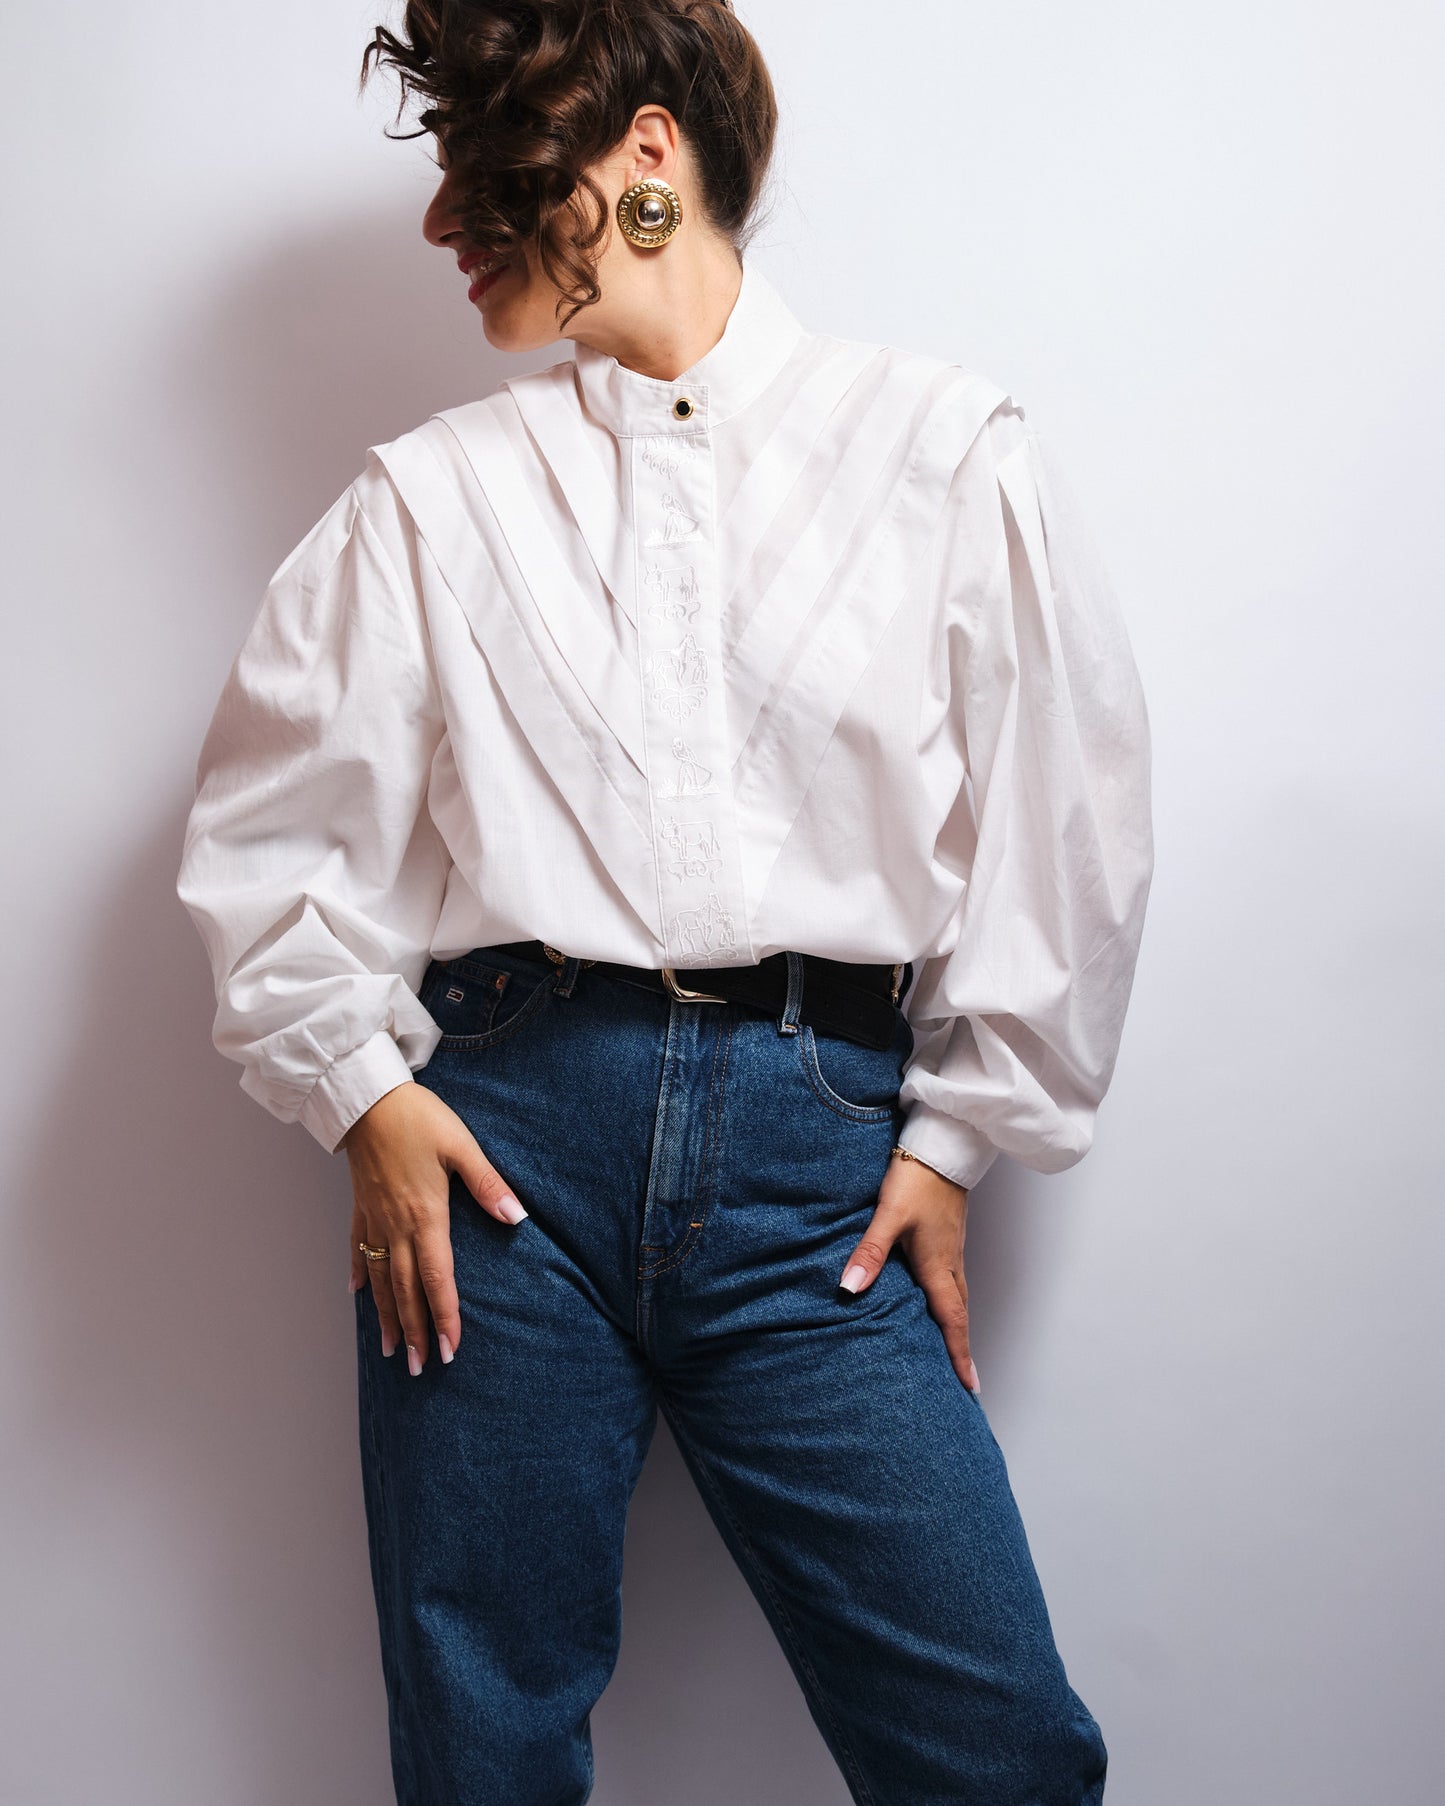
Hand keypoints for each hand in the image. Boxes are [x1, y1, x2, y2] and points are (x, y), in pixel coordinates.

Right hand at [342, 1080, 528, 1375]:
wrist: (367, 1099)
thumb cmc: (418, 1119)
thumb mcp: (462, 1146)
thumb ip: (488, 1185)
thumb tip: (516, 1217)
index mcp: (426, 1216)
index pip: (436, 1278)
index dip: (444, 1315)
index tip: (449, 1349)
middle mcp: (397, 1226)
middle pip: (405, 1290)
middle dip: (416, 1331)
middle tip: (421, 1368)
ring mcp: (374, 1219)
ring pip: (379, 1279)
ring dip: (387, 1317)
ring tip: (392, 1350)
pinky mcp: (360, 1207)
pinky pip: (357, 1249)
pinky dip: (359, 1275)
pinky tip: (357, 1295)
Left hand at [837, 1152, 979, 1394]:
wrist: (942, 1146)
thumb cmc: (917, 1180)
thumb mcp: (888, 1216)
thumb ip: (869, 1253)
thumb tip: (849, 1289)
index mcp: (938, 1265)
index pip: (952, 1320)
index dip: (959, 1354)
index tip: (969, 1387)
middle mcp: (950, 1262)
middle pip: (959, 1313)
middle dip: (961, 1347)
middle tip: (964, 1379)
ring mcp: (952, 1248)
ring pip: (957, 1296)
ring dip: (956, 1324)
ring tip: (951, 1348)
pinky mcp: (947, 1236)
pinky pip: (953, 1279)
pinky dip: (950, 1300)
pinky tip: (937, 1300)